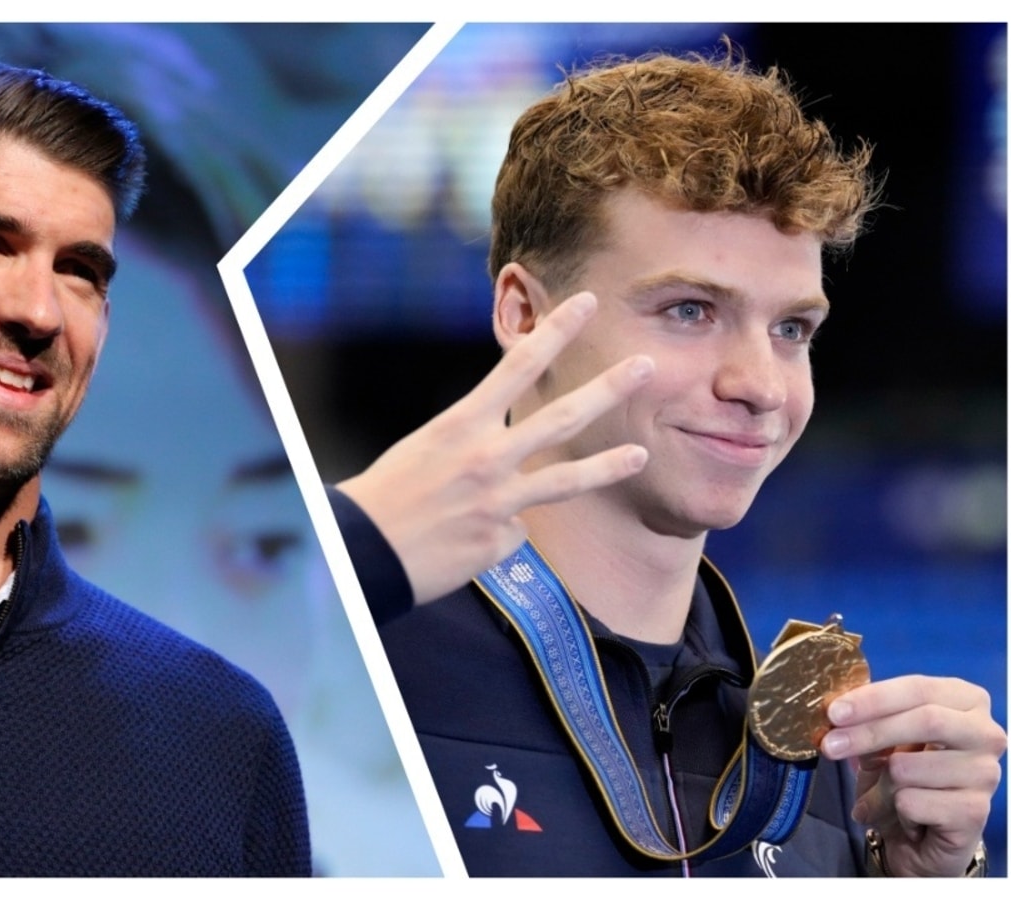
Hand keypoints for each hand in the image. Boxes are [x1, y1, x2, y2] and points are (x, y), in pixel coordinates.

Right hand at [335, 291, 652, 602]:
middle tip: (646, 364)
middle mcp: (486, 458)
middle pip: (562, 417)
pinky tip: (464, 540)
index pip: (518, 366)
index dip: (557, 331)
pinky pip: (512, 531)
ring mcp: (498, 502)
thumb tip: (510, 460)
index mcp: (461, 425)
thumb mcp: (426, 448)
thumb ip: (473, 443)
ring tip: (640, 455)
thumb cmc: (387, 496)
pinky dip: (495, 532)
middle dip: (608, 388)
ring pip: (565, 481)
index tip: (587, 303)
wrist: (363, 553)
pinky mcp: (498, 541)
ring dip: (608, 466)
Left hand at [820, 675, 1005, 876]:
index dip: (874, 698)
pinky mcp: (976, 812)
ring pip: (909, 768)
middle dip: (869, 732)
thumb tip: (837, 712)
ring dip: (877, 787)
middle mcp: (985, 734)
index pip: (919, 689)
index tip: (835, 712)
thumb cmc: (906, 776)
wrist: (924, 836)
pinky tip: (906, 817)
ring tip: (881, 797)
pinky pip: (911, 803)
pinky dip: (892, 811)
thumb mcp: (886, 740)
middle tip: (830, 745)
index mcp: (967, 701)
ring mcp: (986, 774)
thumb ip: (870, 719)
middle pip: (926, 721)